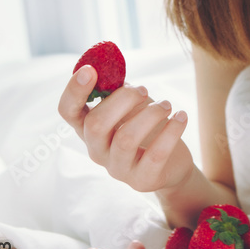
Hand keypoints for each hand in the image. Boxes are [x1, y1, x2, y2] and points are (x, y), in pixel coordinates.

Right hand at [58, 66, 194, 193]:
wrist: (172, 164)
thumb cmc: (146, 127)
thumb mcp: (129, 106)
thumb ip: (117, 90)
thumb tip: (109, 68)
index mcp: (88, 129)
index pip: (67, 111)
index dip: (74, 91)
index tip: (89, 70)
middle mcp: (97, 151)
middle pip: (96, 124)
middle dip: (124, 99)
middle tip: (144, 90)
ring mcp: (117, 169)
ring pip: (126, 138)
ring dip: (150, 114)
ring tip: (166, 105)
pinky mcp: (142, 180)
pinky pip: (156, 154)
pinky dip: (172, 130)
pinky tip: (181, 116)